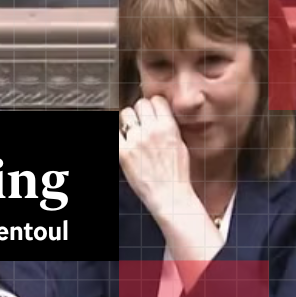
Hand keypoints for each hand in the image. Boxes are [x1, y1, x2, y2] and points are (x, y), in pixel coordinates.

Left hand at [118, 97, 194, 216]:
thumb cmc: (177, 175)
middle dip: (141, 112)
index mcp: (169, 127)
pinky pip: (115, 132)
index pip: (156, 100)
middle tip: (142, 123)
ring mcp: (136, 140)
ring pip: (125, 114)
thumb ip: (169, 127)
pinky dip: (119, 135)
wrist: (169, 196)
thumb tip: (161, 116)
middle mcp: (152, 131)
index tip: (152, 112)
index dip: (154, 105)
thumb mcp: (180, 145)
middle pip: (140, 104)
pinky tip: (123, 141)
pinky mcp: (123, 152)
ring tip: (132, 132)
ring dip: (128, 121)